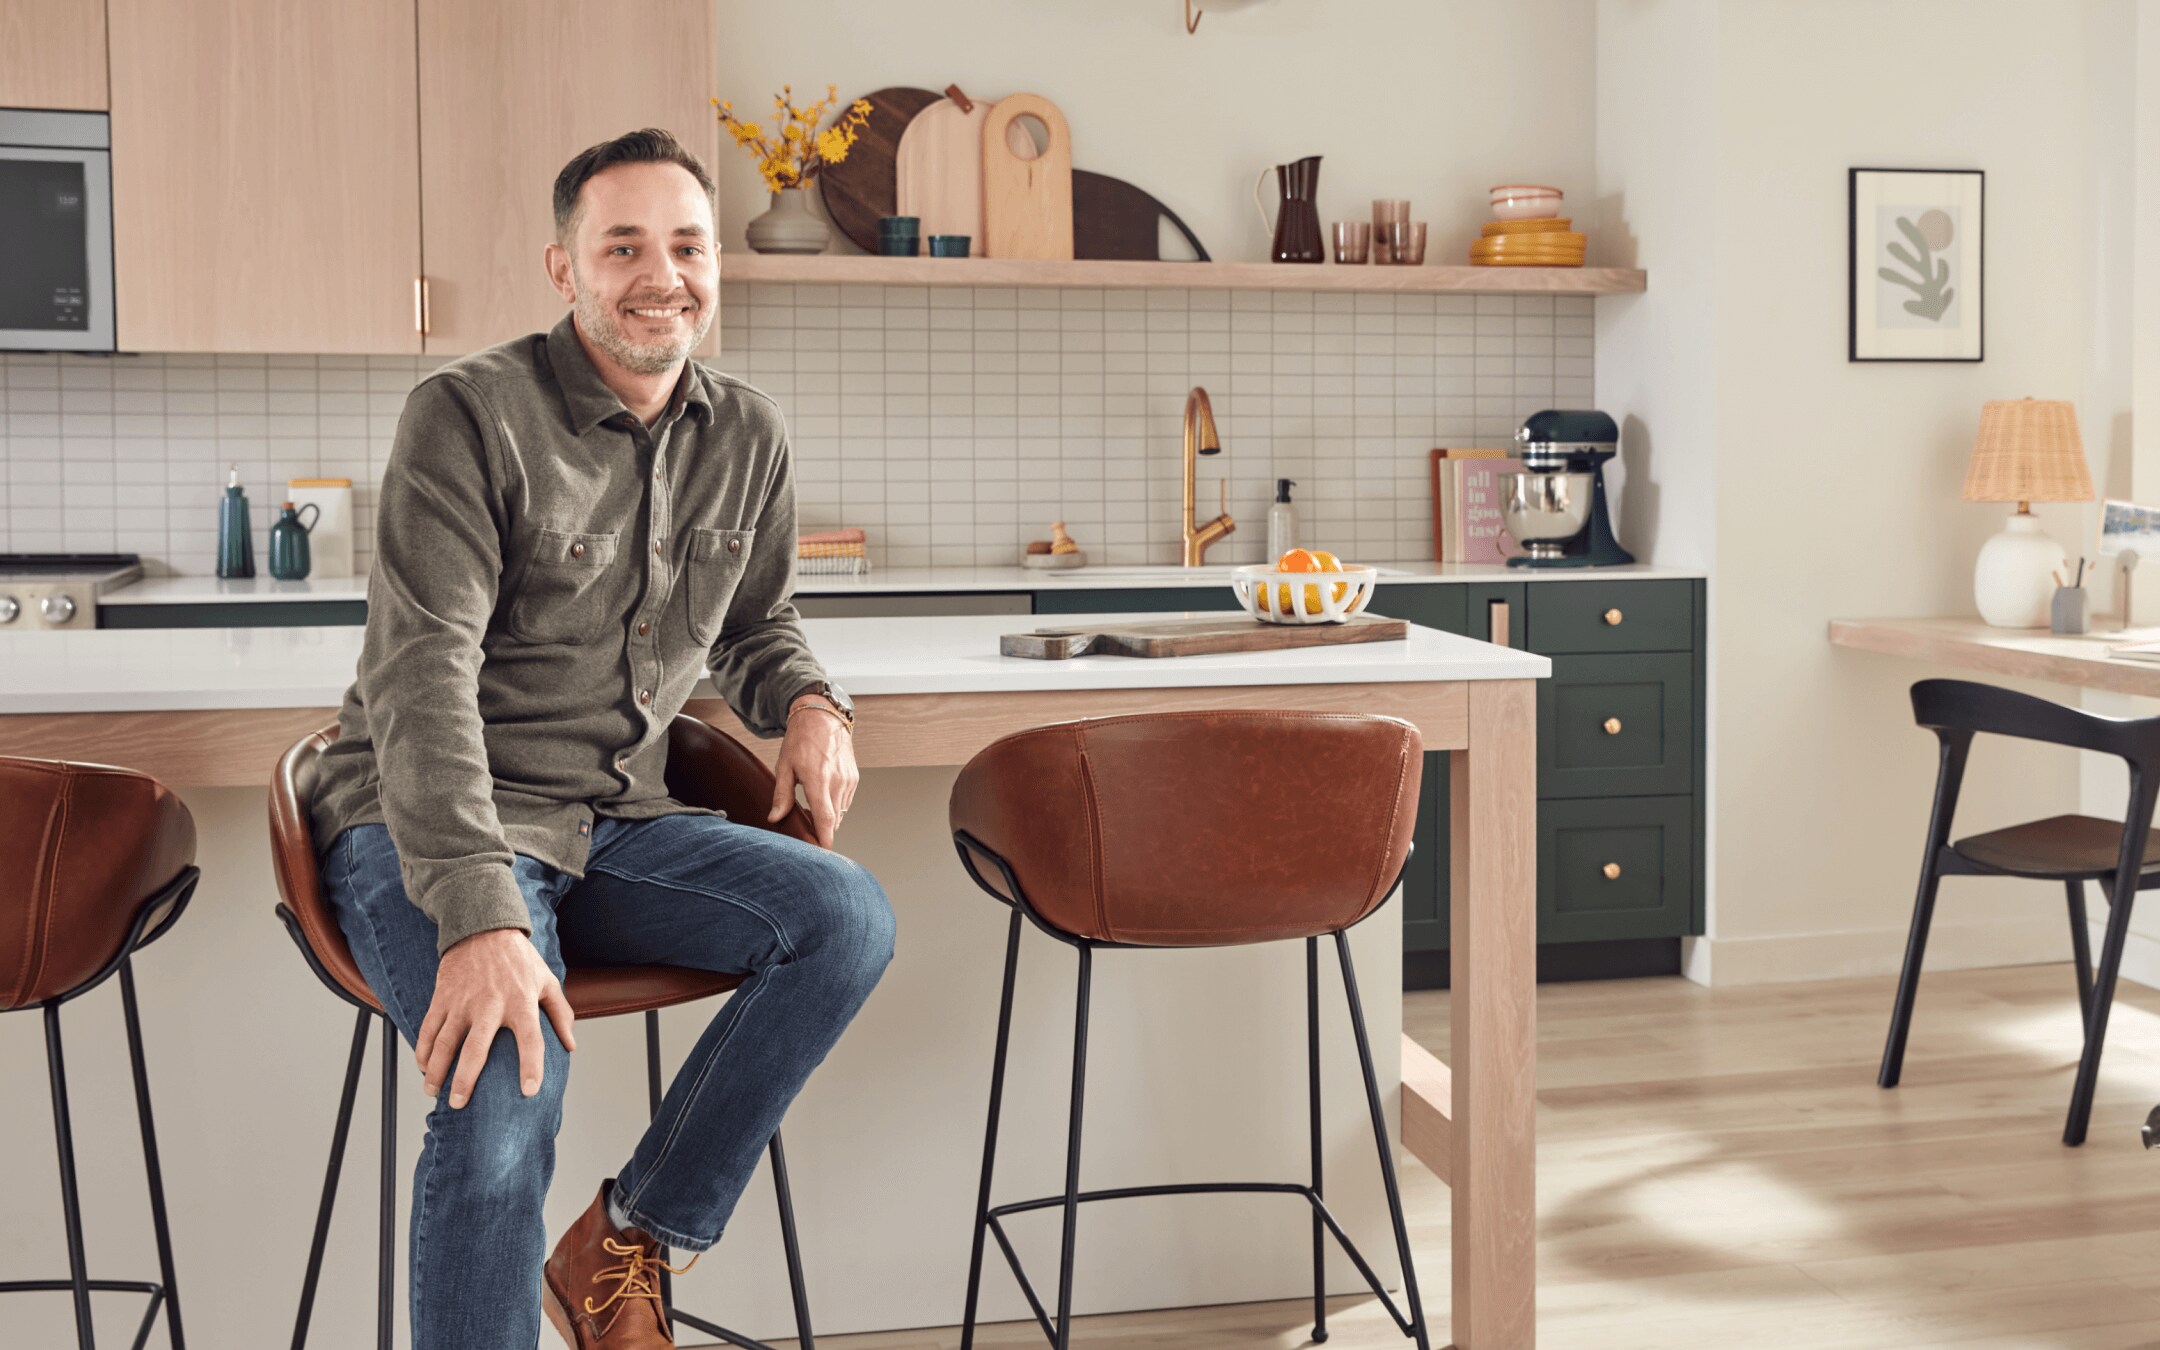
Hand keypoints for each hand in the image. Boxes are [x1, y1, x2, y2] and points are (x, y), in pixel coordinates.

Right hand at [415, 928, 575, 1107]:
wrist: (483, 928)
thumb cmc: (519, 959)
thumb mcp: (547, 980)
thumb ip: (560, 1013)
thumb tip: (570, 1046)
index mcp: (521, 1003)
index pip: (530, 1040)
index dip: (531, 1066)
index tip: (529, 1092)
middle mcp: (490, 1005)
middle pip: (476, 1050)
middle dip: (465, 1080)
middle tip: (458, 1104)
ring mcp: (462, 1002)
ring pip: (443, 1043)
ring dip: (435, 1071)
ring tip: (433, 1092)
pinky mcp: (442, 997)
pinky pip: (428, 1029)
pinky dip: (421, 1051)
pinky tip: (423, 1067)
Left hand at [770, 695, 857, 847]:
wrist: (822, 717)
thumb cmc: (801, 740)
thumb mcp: (784, 766)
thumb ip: (781, 795)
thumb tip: (775, 818)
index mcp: (818, 779)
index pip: (825, 817)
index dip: (824, 838)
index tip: (822, 853)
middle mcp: (837, 781)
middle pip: (833, 820)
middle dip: (822, 830)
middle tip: (805, 832)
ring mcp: (848, 780)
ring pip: (840, 812)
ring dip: (828, 818)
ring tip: (810, 810)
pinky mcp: (854, 778)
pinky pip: (845, 801)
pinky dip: (834, 806)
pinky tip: (822, 799)